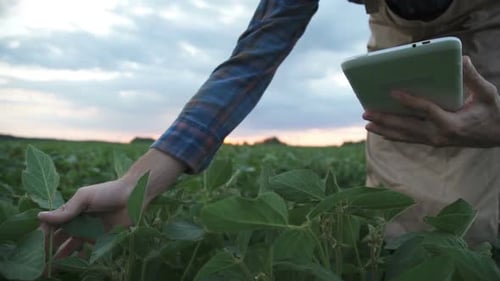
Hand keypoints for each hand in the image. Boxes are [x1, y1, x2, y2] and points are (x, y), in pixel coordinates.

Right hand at [38, 148, 185, 257]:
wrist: (134, 195)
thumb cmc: (108, 191)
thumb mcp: (84, 197)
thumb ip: (66, 210)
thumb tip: (40, 217)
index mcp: (71, 210)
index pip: (51, 225)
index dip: (41, 235)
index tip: (32, 246)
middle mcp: (78, 222)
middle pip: (58, 238)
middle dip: (47, 250)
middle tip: (37, 263)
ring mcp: (89, 232)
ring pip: (70, 247)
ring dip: (60, 258)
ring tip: (49, 269)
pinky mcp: (101, 239)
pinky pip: (88, 252)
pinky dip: (79, 259)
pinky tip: (70, 267)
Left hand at [363, 56, 499, 146]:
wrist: (499, 136)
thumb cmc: (493, 112)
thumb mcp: (487, 93)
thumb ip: (473, 77)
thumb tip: (462, 58)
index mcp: (452, 123)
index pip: (427, 110)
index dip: (410, 101)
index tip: (393, 92)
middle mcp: (440, 135)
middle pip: (407, 127)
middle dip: (385, 120)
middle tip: (366, 113)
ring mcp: (435, 141)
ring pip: (405, 136)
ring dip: (385, 129)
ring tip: (367, 124)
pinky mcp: (434, 142)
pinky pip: (410, 139)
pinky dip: (395, 135)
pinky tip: (381, 131)